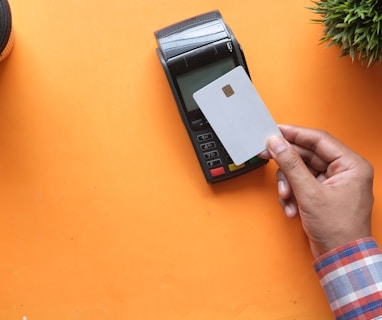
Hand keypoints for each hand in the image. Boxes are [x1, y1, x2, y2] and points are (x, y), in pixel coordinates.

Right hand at [259, 125, 373, 257]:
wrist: (340, 258)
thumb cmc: (338, 229)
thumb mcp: (309, 193)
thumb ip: (291, 164)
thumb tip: (276, 143)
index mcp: (350, 165)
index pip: (319, 140)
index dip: (295, 134)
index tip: (276, 131)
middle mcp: (343, 171)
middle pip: (307, 155)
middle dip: (287, 163)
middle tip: (267, 156)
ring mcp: (332, 183)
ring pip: (301, 171)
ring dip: (288, 184)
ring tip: (286, 197)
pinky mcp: (322, 194)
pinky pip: (301, 184)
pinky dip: (293, 194)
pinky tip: (292, 208)